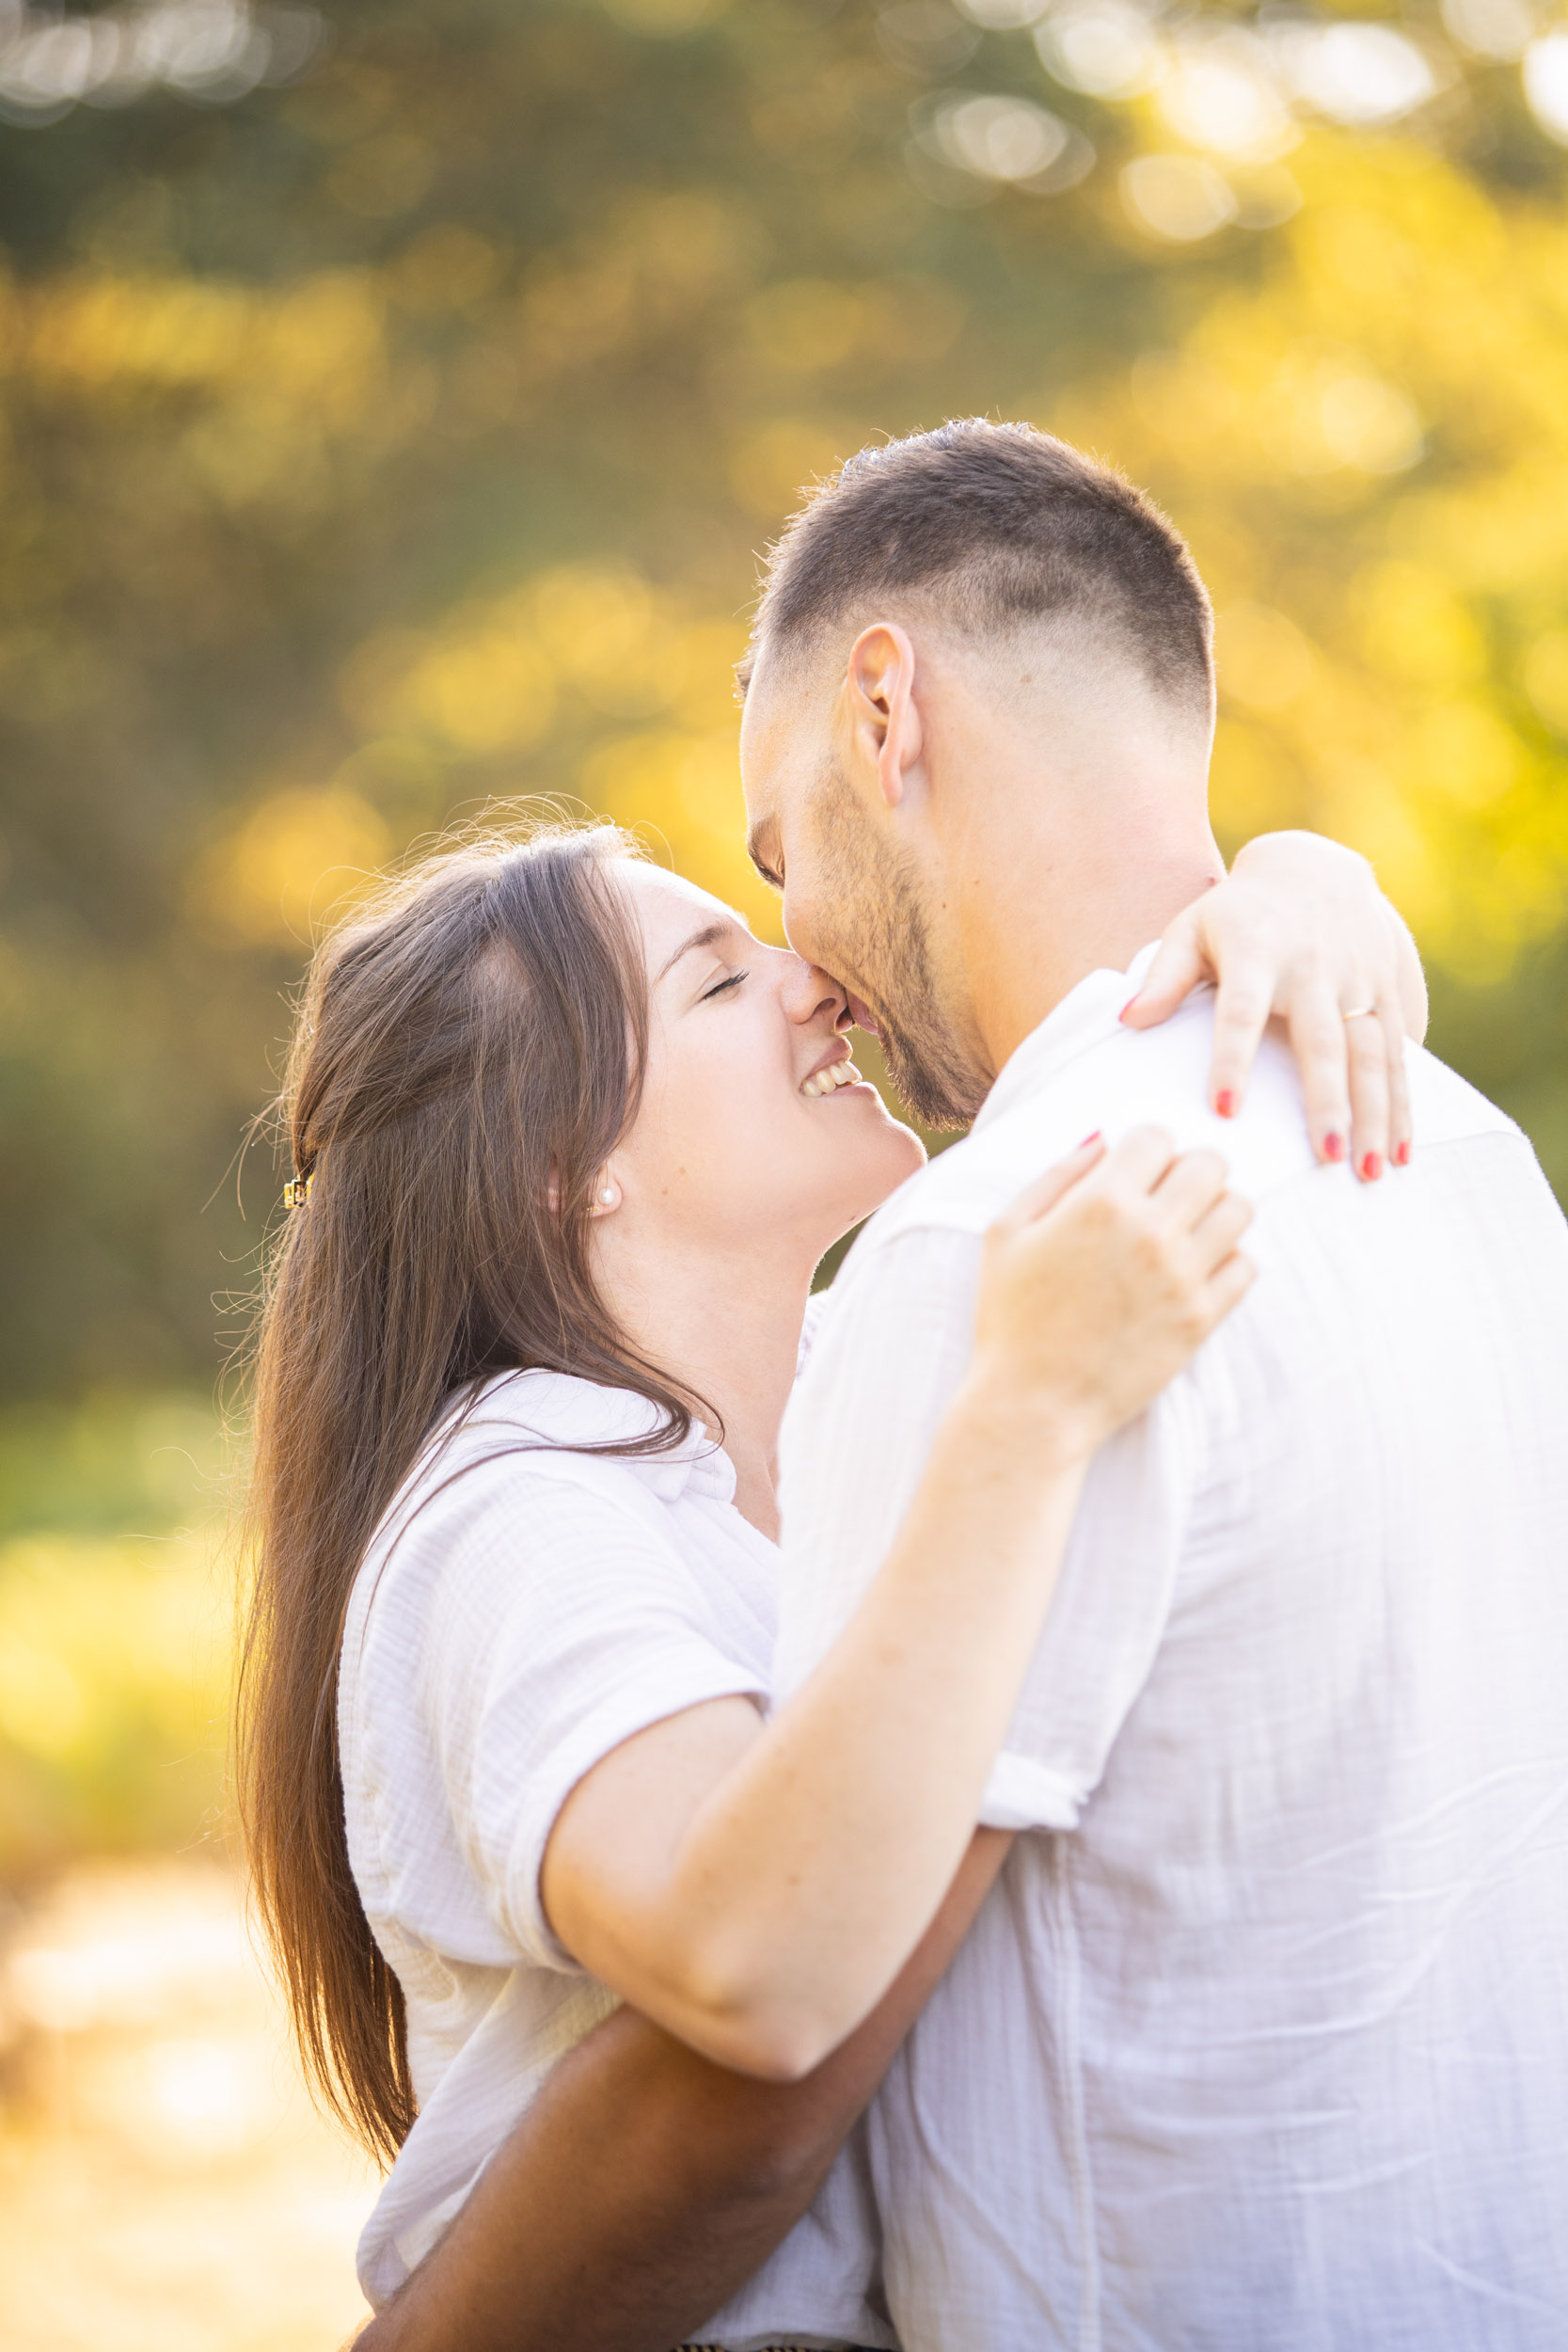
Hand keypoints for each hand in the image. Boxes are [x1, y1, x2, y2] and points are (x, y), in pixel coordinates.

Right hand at [968, 1129, 1253, 1462]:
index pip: (1157, 1137)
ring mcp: (1183, 1277)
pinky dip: (1228, 1260)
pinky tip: (1195, 1271)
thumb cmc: (1010, 1317)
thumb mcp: (1006, 1232)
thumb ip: (1056, 1175)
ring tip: (1187, 1230)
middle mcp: (1151, 1232)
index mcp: (1100, 1202)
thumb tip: (1103, 1139)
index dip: (1144, 1149)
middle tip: (1165, 1196)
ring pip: (1240, 1208)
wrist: (1033, 1405)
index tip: (1132, 1173)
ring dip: (1215, 1209)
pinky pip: (1247, 1265)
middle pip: (1210, 1163)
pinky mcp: (1202, 1319)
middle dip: (1187, 1170)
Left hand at [1121, 832, 1427, 1181]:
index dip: (1234, 1058)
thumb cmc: (1237, 914)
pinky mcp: (1388, 991)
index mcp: (1257, 952)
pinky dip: (1404, 1103)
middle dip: (1329, 1101)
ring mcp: (1359, 979)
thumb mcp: (1192, 929)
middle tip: (1327, 1157)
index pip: (1242, 1010)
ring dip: (1377, 1114)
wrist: (1314, 869)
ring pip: (1372, 1053)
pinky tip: (1401, 1150)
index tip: (1225, 1109)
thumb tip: (1127, 1020)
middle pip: (1324, 1041)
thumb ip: (1163, 976)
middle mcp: (1315, 967)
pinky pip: (1399, 1054)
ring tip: (1369, 1171)